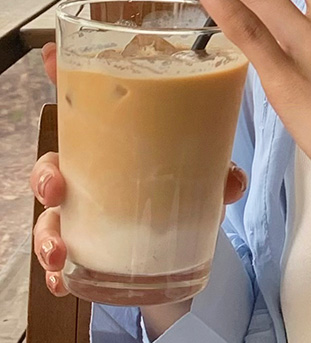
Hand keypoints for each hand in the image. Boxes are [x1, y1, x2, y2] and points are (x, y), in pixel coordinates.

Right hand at [30, 43, 247, 297]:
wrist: (185, 257)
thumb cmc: (186, 201)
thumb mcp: (205, 183)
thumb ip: (219, 179)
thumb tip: (233, 180)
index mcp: (112, 151)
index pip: (81, 110)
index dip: (60, 80)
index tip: (50, 58)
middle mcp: (90, 181)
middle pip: (53, 169)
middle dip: (45, 176)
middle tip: (55, 186)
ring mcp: (86, 220)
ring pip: (52, 220)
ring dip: (47, 234)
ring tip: (58, 250)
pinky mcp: (91, 257)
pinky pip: (66, 266)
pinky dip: (58, 276)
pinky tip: (58, 283)